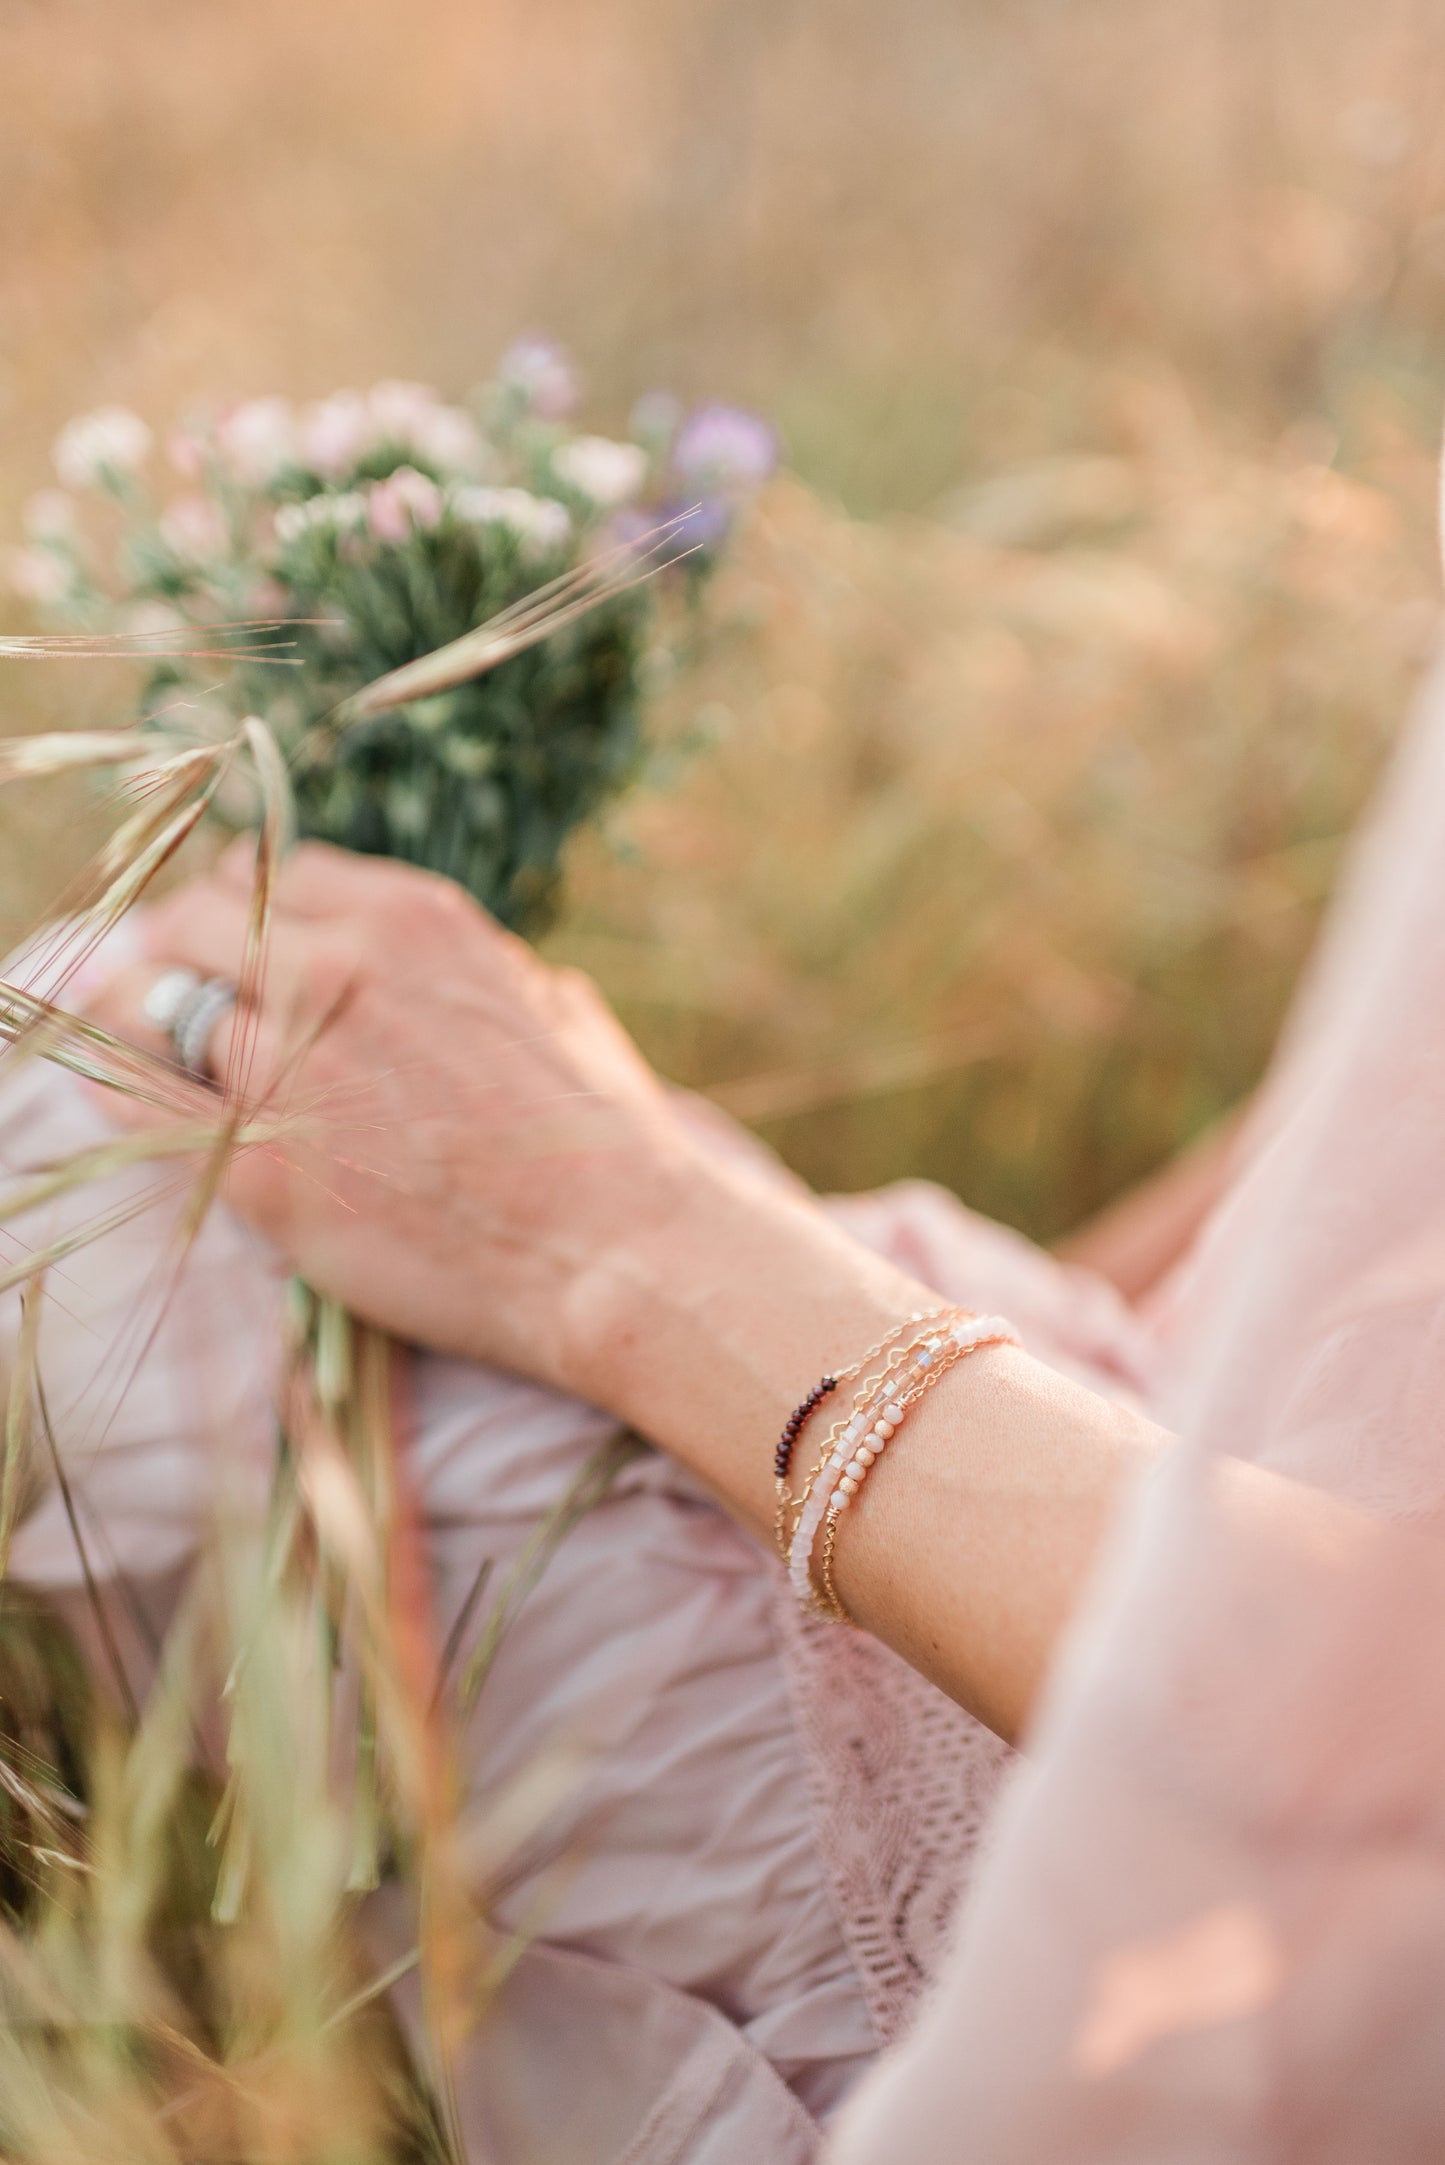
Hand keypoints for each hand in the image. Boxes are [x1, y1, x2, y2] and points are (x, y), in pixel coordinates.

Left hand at [89, 840, 706, 1385]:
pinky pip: (139, 1101)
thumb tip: (489, 973)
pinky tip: (128, 1104)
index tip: (241, 950)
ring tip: (151, 1056)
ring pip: (150, 1002)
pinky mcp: (261, 1167)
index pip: (272, 873)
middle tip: (180, 999)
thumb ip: (490, 973)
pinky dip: (122, 1093)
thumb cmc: (606, 1140)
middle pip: (195, 921)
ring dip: (142, 1024)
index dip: (248, 914)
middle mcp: (338, 972)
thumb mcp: (556, 1008)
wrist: (613, 1248)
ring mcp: (290, 1067)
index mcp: (412, 921)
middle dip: (181, 955)